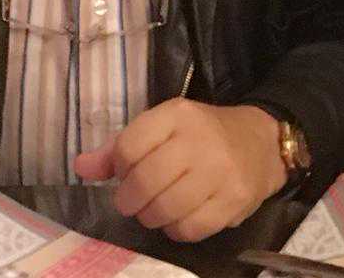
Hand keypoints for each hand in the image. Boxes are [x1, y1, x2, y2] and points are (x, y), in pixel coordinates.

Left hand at [73, 99, 285, 241]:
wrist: (262, 143)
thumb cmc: (203, 134)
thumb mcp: (163, 127)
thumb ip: (121, 147)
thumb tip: (81, 167)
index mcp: (178, 114)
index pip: (128, 147)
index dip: (119, 168)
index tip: (126, 172)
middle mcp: (200, 140)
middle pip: (143, 182)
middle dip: (130, 200)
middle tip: (135, 200)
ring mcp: (221, 172)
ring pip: (164, 210)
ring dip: (151, 217)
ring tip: (158, 208)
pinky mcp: (235, 200)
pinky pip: (190, 229)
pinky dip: (177, 229)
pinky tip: (181, 216)